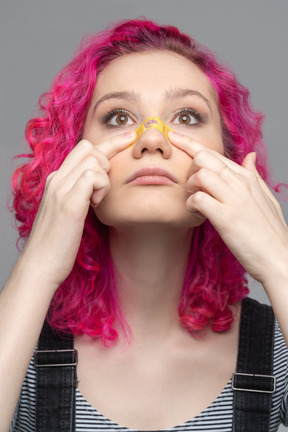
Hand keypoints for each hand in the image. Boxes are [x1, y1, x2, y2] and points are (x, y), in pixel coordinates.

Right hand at [22, 131, 135, 288]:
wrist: (40, 265)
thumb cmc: (57, 243)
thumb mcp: (69, 213)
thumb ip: (80, 196)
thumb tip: (97, 190)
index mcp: (57, 181)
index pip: (83, 149)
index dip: (109, 143)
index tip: (129, 139)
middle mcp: (57, 179)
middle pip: (89, 147)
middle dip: (109, 156)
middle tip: (109, 183)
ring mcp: (61, 189)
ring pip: (94, 159)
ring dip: (105, 177)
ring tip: (98, 201)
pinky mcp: (69, 203)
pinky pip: (94, 176)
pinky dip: (103, 187)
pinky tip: (97, 204)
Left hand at [169, 131, 287, 286]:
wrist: (279, 258)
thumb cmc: (270, 231)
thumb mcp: (265, 198)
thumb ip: (253, 175)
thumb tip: (250, 156)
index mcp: (247, 177)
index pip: (214, 153)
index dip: (189, 143)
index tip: (173, 136)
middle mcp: (240, 183)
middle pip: (203, 158)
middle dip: (188, 169)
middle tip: (190, 187)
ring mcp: (233, 199)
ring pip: (199, 175)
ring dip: (190, 188)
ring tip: (196, 202)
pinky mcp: (225, 217)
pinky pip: (197, 199)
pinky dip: (191, 206)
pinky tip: (198, 214)